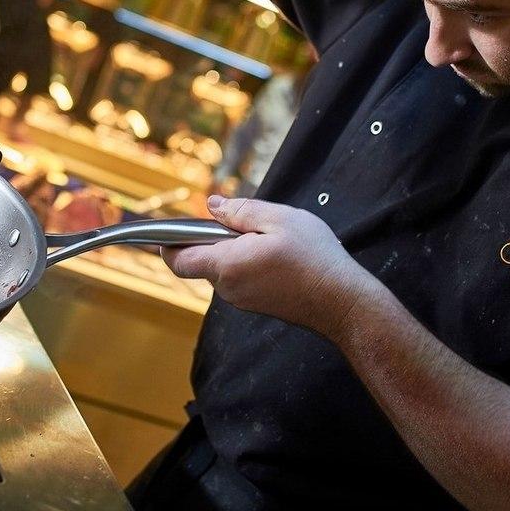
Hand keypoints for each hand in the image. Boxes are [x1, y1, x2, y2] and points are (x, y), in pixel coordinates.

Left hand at [162, 196, 371, 337]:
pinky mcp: (257, 304)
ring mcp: (242, 300)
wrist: (343, 302)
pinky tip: (277, 255)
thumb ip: (241, 211)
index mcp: (226, 265)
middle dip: (213, 238)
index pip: (177, 259)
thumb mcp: (279, 219)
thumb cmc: (315, 259)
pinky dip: (247, 262)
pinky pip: (239, 278)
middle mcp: (228, 288)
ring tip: (270, 238)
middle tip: (246, 222)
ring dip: (234, 249)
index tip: (166, 227)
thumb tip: (212, 206)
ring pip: (222, 268)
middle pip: (201, 260)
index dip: (166, 242)